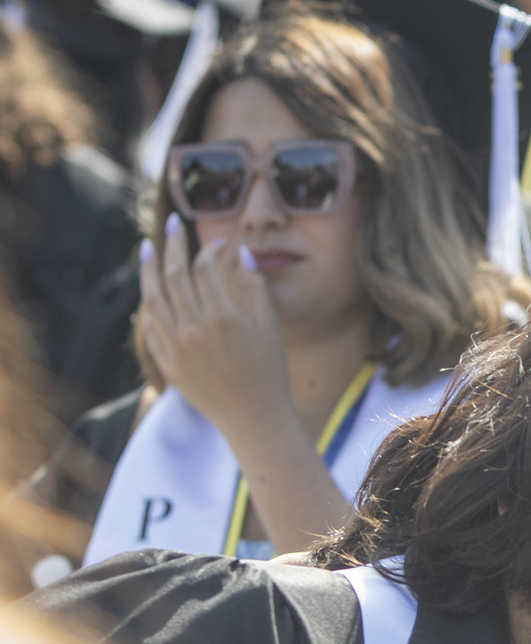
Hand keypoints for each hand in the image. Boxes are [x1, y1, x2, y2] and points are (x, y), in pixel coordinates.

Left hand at [137, 214, 291, 444]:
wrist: (255, 419)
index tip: (218, 243)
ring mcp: (176, 348)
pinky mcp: (168, 364)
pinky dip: (148, 304)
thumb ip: (255, 288)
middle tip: (172, 225)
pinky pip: (150, 326)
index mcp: (224, 319)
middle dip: (173, 246)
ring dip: (147, 270)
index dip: (210, 249)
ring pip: (152, 298)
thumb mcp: (271, 327)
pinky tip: (150, 291)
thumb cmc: (270, 372)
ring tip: (147, 249)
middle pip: (174, 275)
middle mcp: (194, 331)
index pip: (205, 269)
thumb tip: (240, 255)